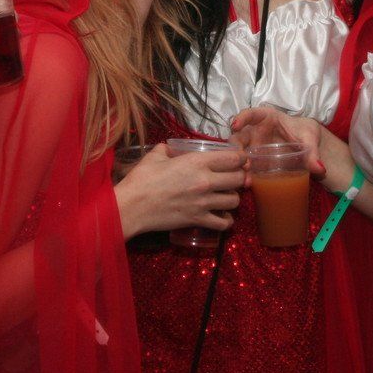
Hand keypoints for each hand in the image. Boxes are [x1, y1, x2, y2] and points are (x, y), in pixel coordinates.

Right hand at [115, 144, 245, 237]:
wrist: (132, 206)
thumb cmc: (142, 179)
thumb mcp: (155, 156)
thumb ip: (168, 149)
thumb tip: (171, 148)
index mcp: (197, 162)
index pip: (233, 158)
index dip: (241, 158)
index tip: (240, 159)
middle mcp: (205, 181)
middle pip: (239, 178)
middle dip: (240, 176)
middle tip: (235, 177)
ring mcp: (203, 202)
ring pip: (235, 200)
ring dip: (233, 198)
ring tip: (226, 196)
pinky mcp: (198, 220)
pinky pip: (224, 223)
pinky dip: (227, 220)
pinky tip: (222, 215)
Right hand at [229, 106, 324, 177]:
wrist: (307, 145)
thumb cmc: (306, 133)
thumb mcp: (310, 139)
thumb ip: (313, 152)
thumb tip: (320, 169)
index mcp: (267, 117)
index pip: (251, 114)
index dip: (241, 118)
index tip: (235, 125)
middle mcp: (256, 131)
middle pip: (239, 135)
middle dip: (237, 148)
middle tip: (243, 161)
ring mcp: (254, 146)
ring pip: (239, 152)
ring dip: (238, 163)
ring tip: (245, 176)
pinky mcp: (255, 160)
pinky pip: (246, 165)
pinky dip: (245, 173)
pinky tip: (248, 183)